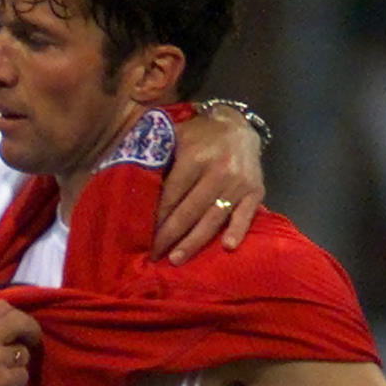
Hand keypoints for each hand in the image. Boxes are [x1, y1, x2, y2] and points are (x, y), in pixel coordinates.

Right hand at [0, 299, 40, 385]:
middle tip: (30, 340)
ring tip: (3, 371)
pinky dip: (15, 382)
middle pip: (22, 323)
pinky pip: (22, 376)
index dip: (14, 315)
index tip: (16, 325)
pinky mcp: (2, 380)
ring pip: (23, 353)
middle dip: (30, 331)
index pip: (3, 307)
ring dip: (16, 362)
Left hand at [152, 106, 265, 263]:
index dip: (156, 219)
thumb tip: (129, 188)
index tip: (143, 237)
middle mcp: (219, 170)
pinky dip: (238, 230)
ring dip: (193, 242)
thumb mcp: (174, 137)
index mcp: (195, 157)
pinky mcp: (256, 190)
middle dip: (169, 236)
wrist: (238, 125)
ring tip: (176, 260)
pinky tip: (227, 247)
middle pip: (189, 211)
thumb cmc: (197, 136)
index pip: (171, 195)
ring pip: (213, 219)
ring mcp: (239, 182)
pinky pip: (246, 215)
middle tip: (153, 256)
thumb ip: (156, 158)